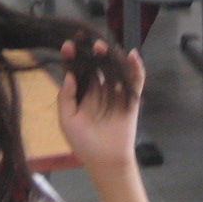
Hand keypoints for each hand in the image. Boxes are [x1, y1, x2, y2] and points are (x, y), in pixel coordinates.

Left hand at [57, 39, 142, 170]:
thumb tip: (69, 75)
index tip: (68, 45)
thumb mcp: (67, 121)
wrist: (106, 161)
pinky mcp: (131, 98)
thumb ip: (66, 97)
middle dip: (92, 52)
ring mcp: (116, 93)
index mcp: (82, 93)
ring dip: (110, 56)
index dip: (73, 57)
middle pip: (96, 65)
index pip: (77, 70)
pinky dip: (136, 68)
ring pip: (114, 68)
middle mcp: (99, 90)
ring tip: (102, 46)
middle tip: (88, 41)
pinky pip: (135, 80)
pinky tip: (132, 56)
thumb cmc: (83, 142)